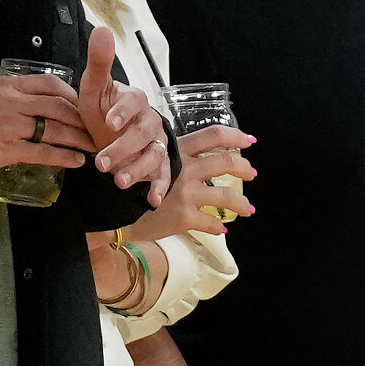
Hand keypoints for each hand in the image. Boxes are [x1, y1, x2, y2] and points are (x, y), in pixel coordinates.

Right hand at [0, 73, 92, 175]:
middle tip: (97, 127)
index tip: (85, 104)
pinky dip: (64, 156)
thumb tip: (33, 104)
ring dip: (79, 138)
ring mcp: (11, 126)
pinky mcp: (7, 149)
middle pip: (59, 105)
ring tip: (94, 146)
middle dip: (83, 117)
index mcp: (8, 85)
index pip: (50, 83)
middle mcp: (13, 102)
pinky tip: (77, 161)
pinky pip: (43, 152)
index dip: (73, 94)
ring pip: (56, 128)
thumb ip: (10, 97)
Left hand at [78, 27, 172, 201]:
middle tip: (102, 163)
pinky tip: (150, 200)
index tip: (108, 121)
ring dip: (138, 170)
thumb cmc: (100, 111)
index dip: (122, 111)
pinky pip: (163, 175)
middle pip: (142, 133)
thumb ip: (99, 62)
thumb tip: (102, 29)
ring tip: (118, 182)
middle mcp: (149, 120)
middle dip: (123, 148)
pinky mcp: (158, 165)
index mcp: (133, 100)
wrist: (106, 136)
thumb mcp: (93, 89)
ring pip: (153, 155)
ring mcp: (156, 143)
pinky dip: (158, 187)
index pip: (133, 102)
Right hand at [134, 125, 256, 238]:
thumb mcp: (147, 161)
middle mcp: (185, 170)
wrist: (113, 209)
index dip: (235, 136)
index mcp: (177, 152)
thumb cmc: (127, 184)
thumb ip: (169, 159)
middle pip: (225, 163)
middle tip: (251, 174)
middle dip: (244, 168)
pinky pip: (210, 222)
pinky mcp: (183, 217)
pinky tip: (220, 230)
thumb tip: (188, 160)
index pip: (213, 135)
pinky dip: (217, 226)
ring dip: (242, 203)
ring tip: (248, 209)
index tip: (249, 141)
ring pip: (226, 196)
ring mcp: (186, 194)